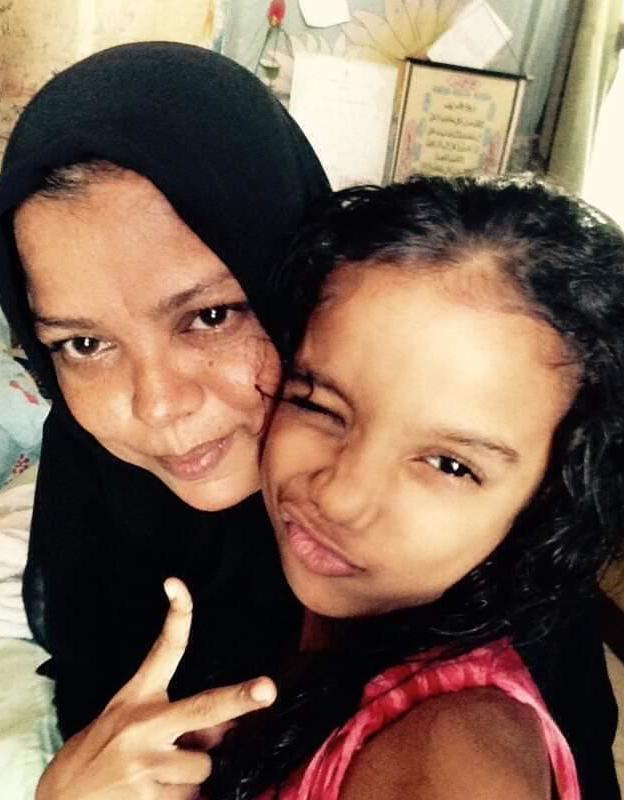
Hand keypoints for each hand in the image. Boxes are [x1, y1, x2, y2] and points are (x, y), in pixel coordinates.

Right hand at [36, 577, 276, 798]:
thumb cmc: (98, 756)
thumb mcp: (127, 725)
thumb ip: (175, 722)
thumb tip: (228, 729)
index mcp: (137, 698)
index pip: (162, 652)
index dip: (176, 617)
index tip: (177, 585)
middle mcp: (143, 725)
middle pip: (203, 709)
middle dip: (239, 699)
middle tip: (268, 689)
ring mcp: (145, 763)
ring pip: (201, 767)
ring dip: (189, 778)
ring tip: (156, 779)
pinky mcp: (146, 797)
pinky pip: (188, 798)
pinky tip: (150, 797)